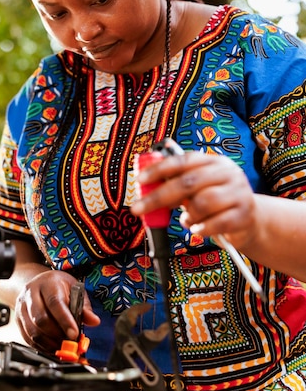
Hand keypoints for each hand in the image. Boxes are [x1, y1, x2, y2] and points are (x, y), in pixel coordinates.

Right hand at [15, 271, 99, 352]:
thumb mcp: (74, 289)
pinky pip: (27, 338)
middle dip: (57, 335)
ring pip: (33, 331)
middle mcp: (31, 293)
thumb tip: (94, 321)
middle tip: (70, 343)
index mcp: (47, 283)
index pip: (55, 302)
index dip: (65, 320)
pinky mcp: (18, 320)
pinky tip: (52, 348)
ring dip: (49, 343)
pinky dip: (41, 347)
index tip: (75, 334)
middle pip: (40, 319)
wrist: (38, 283)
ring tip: (63, 347)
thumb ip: (84, 306)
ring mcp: (22, 307)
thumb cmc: (59, 286)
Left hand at [132, 151, 257, 249]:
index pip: (183, 160)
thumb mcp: (197, 189)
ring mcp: (239, 193)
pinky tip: (199, 230)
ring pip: (202, 203)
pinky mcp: (244, 215)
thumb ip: (176, 184)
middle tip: (139, 208)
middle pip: (188, 182)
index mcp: (213, 161)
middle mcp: (228, 173)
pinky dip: (201, 229)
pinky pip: (215, 223)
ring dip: (188, 216)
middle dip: (159, 196)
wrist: (251, 222)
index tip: (140, 179)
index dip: (159, 169)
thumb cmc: (216, 204)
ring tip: (188, 220)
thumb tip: (146, 184)